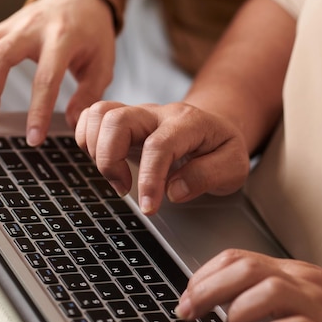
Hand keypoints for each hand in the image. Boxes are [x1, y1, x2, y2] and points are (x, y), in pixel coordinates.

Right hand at [0, 0, 114, 144]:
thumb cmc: (92, 33)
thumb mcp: (103, 63)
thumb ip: (90, 95)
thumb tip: (72, 123)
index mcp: (64, 37)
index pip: (46, 78)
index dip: (38, 111)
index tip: (34, 138)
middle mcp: (33, 28)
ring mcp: (12, 25)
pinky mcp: (0, 28)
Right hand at [75, 100, 249, 213]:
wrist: (216, 128)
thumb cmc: (222, 149)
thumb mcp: (234, 167)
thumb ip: (208, 176)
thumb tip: (174, 191)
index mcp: (188, 122)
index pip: (158, 146)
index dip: (149, 179)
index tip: (149, 208)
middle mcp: (158, 113)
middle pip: (117, 120)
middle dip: (110, 160)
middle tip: (124, 189)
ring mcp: (138, 115)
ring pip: (99, 113)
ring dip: (96, 149)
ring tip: (115, 177)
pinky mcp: (124, 121)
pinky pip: (92, 117)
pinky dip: (87, 139)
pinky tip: (104, 162)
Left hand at [175, 249, 321, 321]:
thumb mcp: (297, 302)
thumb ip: (262, 297)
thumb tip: (214, 302)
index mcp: (289, 273)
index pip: (237, 258)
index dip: (204, 275)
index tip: (185, 296)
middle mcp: (301, 282)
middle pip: (246, 269)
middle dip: (207, 289)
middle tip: (188, 313)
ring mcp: (318, 305)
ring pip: (269, 291)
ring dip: (237, 312)